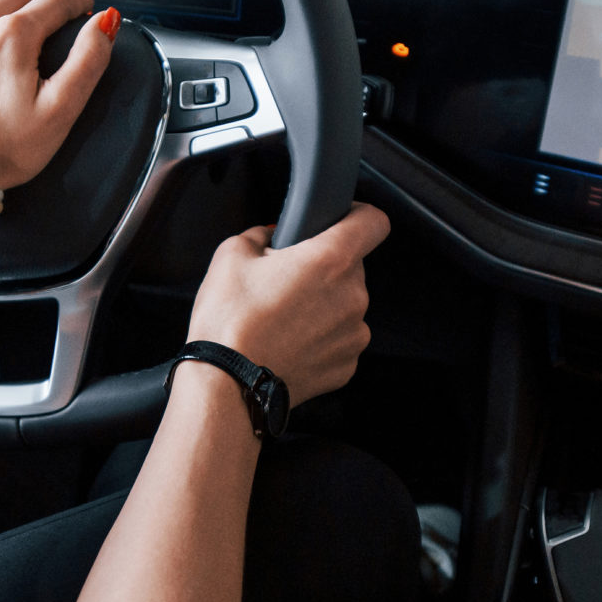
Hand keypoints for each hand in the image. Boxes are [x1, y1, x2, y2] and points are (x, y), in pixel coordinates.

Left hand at [0, 0, 117, 188]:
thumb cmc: (0, 151)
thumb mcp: (59, 111)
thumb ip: (87, 60)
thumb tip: (105, 21)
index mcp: (11, 37)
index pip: (53, 3)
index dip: (75, 2)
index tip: (83, 6)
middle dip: (36, 3)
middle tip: (50, 17)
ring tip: (6, 25)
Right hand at [187, 203, 390, 402]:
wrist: (227, 385)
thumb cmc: (229, 322)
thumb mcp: (231, 255)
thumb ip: (262, 233)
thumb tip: (274, 236)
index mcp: (330, 259)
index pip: (374, 221)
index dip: (358, 215)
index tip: (342, 221)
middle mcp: (353, 295)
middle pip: (351, 266)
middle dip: (323, 268)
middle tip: (285, 281)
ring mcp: (354, 333)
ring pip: (345, 304)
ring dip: (323, 305)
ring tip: (282, 318)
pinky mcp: (348, 364)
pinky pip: (340, 339)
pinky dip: (320, 338)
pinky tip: (288, 342)